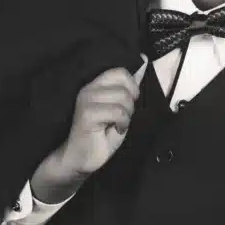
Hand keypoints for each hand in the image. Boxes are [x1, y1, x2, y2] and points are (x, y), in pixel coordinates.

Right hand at [32, 64, 143, 200]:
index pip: (120, 71)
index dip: (132, 85)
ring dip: (126, 115)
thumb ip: (128, 89)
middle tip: (122, 117)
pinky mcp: (87, 114)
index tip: (130, 101)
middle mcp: (89, 88)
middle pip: (124, 84)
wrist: (82, 158)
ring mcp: (86, 99)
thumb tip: (142, 66)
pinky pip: (117, 112)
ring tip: (117, 124)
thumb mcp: (120, 109)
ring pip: (122, 98)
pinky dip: (122, 123)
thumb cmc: (100, 136)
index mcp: (95, 85)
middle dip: (130, 103)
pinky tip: (114, 130)